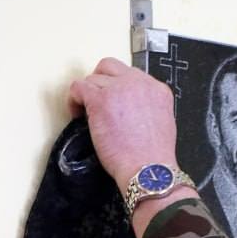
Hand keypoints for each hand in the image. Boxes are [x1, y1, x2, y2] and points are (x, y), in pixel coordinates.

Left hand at [68, 58, 178, 193]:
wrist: (149, 171)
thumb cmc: (154, 159)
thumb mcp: (163, 124)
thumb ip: (148, 107)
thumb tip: (131, 108)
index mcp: (158, 90)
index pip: (132, 75)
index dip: (119, 86)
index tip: (114, 99)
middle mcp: (139, 83)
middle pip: (110, 67)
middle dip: (100, 80)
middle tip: (96, 98)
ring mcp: (118, 89)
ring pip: (93, 79)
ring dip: (88, 94)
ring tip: (87, 113)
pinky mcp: (100, 100)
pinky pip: (78, 87)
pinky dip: (74, 99)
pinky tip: (77, 113)